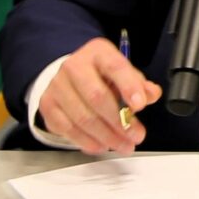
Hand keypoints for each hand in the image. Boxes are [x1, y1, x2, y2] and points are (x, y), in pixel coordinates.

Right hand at [39, 38, 159, 155]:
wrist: (70, 76)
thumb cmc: (101, 75)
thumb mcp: (122, 72)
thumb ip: (139, 83)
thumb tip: (151, 94)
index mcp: (98, 52)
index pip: (115, 67)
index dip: (129, 87)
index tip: (140, 106)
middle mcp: (74, 66)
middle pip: (97, 97)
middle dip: (119, 121)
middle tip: (136, 135)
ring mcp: (58, 86)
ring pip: (82, 117)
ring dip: (106, 136)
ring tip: (124, 145)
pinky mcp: (48, 105)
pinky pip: (67, 129)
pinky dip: (87, 141)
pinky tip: (102, 146)